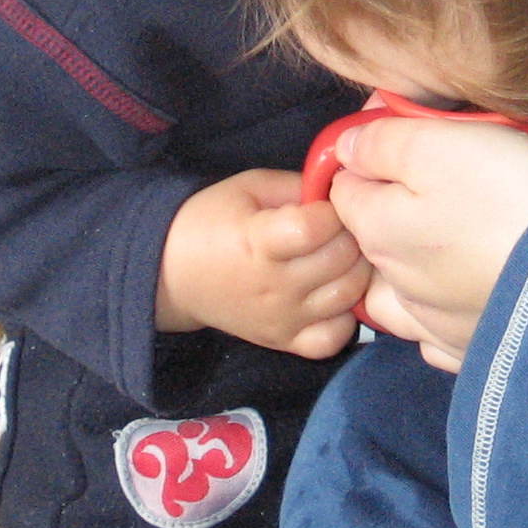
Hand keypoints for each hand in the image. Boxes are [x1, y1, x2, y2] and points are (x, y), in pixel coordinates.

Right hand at [157, 170, 370, 357]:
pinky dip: (344, 318)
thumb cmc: (211, 222)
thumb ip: (297, 185)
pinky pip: (334, 339)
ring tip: (342, 255)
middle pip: (340, 260)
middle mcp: (274, 286)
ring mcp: (282, 318)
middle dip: (352, 235)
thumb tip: (342, 190)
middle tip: (342, 227)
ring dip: (356, 270)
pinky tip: (334, 295)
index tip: (328, 203)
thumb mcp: (249, 187)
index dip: (333, 210)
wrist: (172, 274)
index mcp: (259, 241)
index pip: (317, 228)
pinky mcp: (284, 342)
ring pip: (347, 296)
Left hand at [330, 119, 527, 372]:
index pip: (342, 189)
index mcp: (378, 231)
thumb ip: (384, 142)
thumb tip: (345, 147)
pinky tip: (471, 297)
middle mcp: (395, 286)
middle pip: (372, 240)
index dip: (370, 160)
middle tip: (446, 185)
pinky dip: (446, 317)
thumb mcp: (440, 144)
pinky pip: (440, 338)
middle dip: (393, 212)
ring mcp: (434, 326)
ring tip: (451, 247)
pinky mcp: (475, 350)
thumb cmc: (511, 197)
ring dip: (410, 272)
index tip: (408, 143)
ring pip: (397, 296)